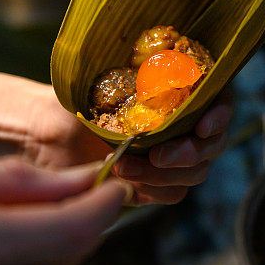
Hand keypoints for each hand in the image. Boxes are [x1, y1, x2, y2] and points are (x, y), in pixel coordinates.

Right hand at [0, 156, 129, 264]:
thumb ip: (15, 182)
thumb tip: (81, 177)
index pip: (70, 230)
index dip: (105, 206)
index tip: (114, 186)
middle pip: (74, 258)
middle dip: (83, 223)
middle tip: (68, 197)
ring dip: (62, 247)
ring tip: (23, 226)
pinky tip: (15, 252)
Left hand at [23, 85, 233, 205]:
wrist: (44, 135)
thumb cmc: (72, 100)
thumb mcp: (100, 81)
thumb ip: (129, 79)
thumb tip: (157, 72)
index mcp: (177, 89)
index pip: (220, 98)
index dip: (221, 113)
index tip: (203, 124)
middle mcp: (182, 121)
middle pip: (213, 142)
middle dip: (191, 152)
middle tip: (160, 155)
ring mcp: (172, 153)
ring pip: (195, 171)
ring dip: (165, 173)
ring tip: (125, 167)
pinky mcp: (156, 182)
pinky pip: (172, 192)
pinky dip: (153, 188)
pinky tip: (124, 178)